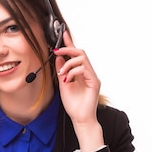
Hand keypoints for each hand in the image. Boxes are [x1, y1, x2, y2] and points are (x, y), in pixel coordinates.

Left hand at [54, 32, 103, 151]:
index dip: (69, 43)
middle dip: (67, 49)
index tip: (62, 33)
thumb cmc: (73, 104)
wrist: (80, 118)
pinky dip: (73, 72)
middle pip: (80, 52)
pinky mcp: (94, 82)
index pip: (75, 54)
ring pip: (82, 58)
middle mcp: (87, 72)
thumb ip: (62, 70)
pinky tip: (67, 80)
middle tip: (56, 51)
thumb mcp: (63, 84)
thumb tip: (58, 58)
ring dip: (68, 64)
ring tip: (62, 74)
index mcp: (80, 72)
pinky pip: (83, 69)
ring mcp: (92, 77)